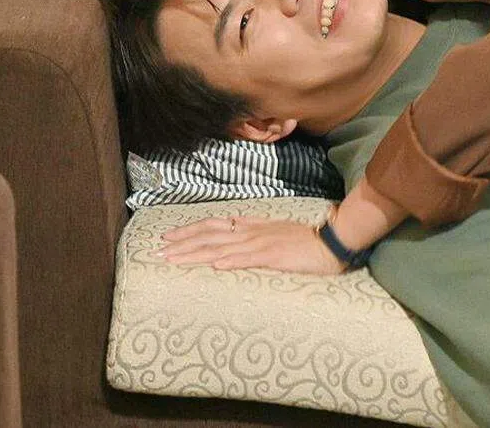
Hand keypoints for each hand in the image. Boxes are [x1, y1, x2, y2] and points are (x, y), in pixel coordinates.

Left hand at [158, 216, 346, 274]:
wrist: (330, 241)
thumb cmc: (305, 240)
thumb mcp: (275, 231)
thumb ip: (253, 230)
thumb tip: (231, 232)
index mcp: (251, 226)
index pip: (213, 225)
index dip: (189, 230)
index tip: (168, 235)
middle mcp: (251, 233)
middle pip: (210, 235)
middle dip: (182, 242)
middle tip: (158, 248)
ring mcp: (262, 244)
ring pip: (222, 247)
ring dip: (195, 253)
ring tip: (173, 259)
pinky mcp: (274, 256)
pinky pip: (249, 258)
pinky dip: (231, 260)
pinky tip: (215, 265)